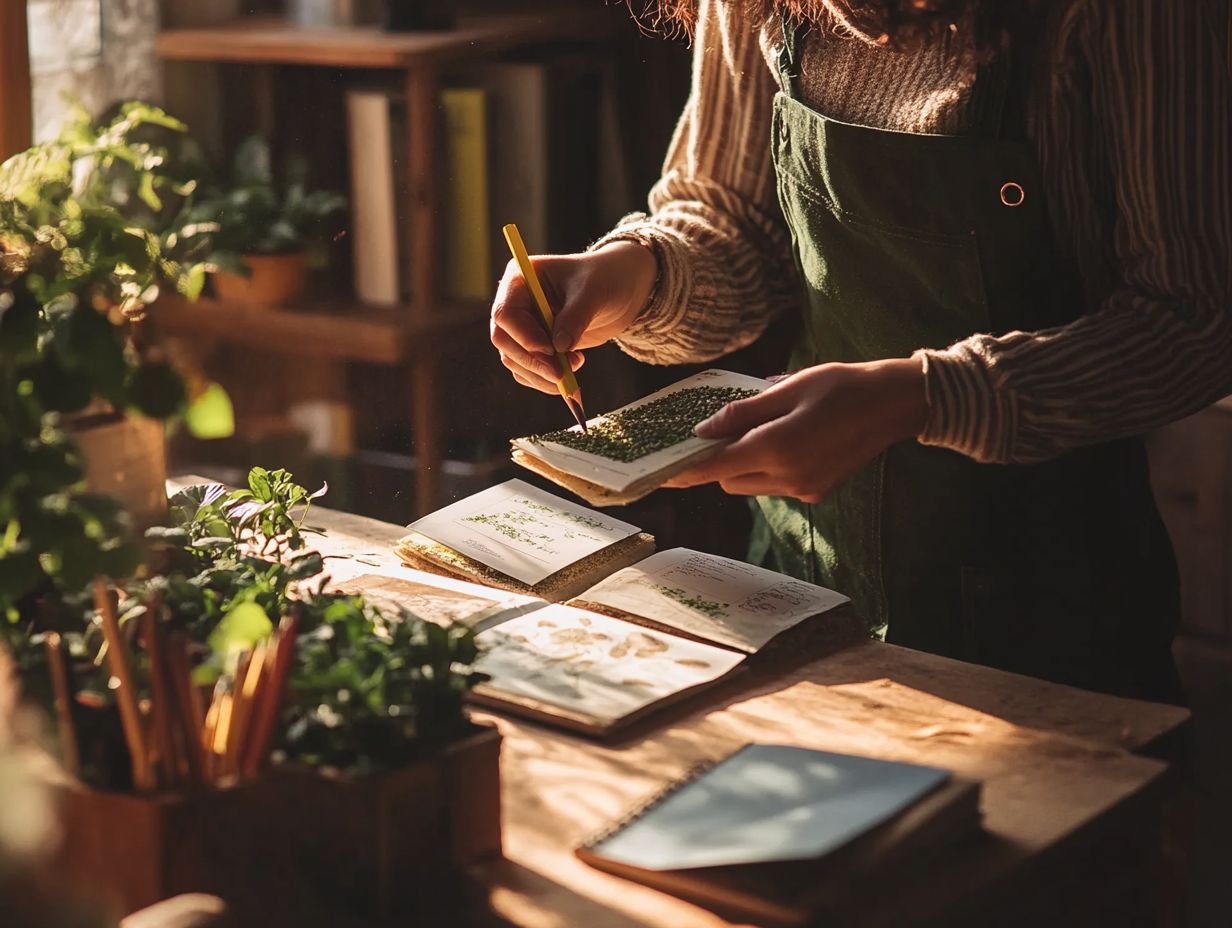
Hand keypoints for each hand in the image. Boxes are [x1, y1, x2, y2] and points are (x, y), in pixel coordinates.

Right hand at [490, 241, 656, 393]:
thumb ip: (575, 317)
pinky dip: (543, 380)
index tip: (552, 351)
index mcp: (521, 279)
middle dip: (532, 361)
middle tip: (561, 374)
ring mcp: (522, 326)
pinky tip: (570, 374)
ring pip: (513, 359)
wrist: (618, 289)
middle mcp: (515, 302)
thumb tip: (559, 348)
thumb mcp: (594, 292)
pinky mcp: (533, 346)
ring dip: (540, 373)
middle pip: (504, 340)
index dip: (525, 336)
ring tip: (575, 366)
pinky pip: (526, 370)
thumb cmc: (605, 279)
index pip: (506, 313)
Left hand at [664, 359, 927, 502]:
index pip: (715, 467)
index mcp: (779, 448)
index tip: (658, 474)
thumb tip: (704, 430)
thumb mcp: (788, 388)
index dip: (684, 471)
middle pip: (729, 479)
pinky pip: (775, 484)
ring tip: (762, 426)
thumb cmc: (842, 386)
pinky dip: (768, 466)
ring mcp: (805, 489)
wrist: (895, 404)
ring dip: (744, 462)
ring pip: (751, 484)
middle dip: (718, 459)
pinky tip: (788, 437)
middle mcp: (789, 477)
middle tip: (718, 428)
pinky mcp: (816, 491)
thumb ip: (743, 412)